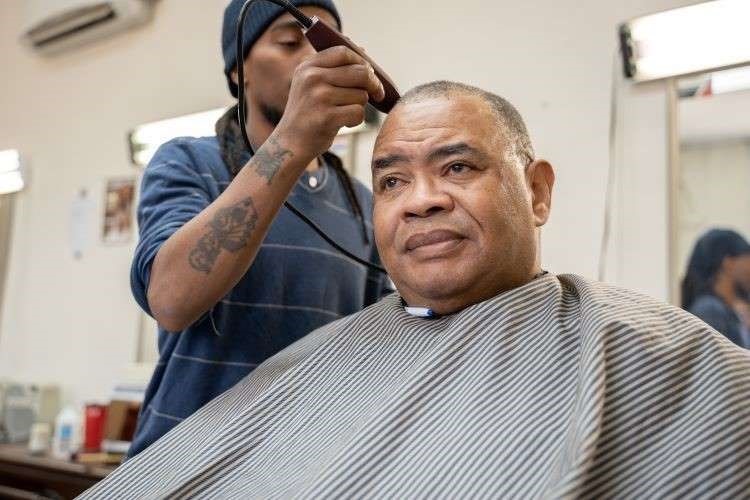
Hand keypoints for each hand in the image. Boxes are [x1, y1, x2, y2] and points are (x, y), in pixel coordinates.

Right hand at [274, 46, 385, 160]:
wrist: (290, 143)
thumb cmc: (308, 113)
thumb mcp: (311, 84)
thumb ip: (333, 67)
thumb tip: (363, 51)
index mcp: (308, 66)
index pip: (344, 52)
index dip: (362, 61)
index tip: (370, 73)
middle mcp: (312, 78)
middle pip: (360, 72)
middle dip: (373, 84)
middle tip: (377, 94)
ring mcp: (318, 97)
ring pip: (362, 95)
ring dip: (360, 106)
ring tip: (344, 112)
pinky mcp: (326, 117)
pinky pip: (358, 113)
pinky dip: (356, 120)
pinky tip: (344, 123)